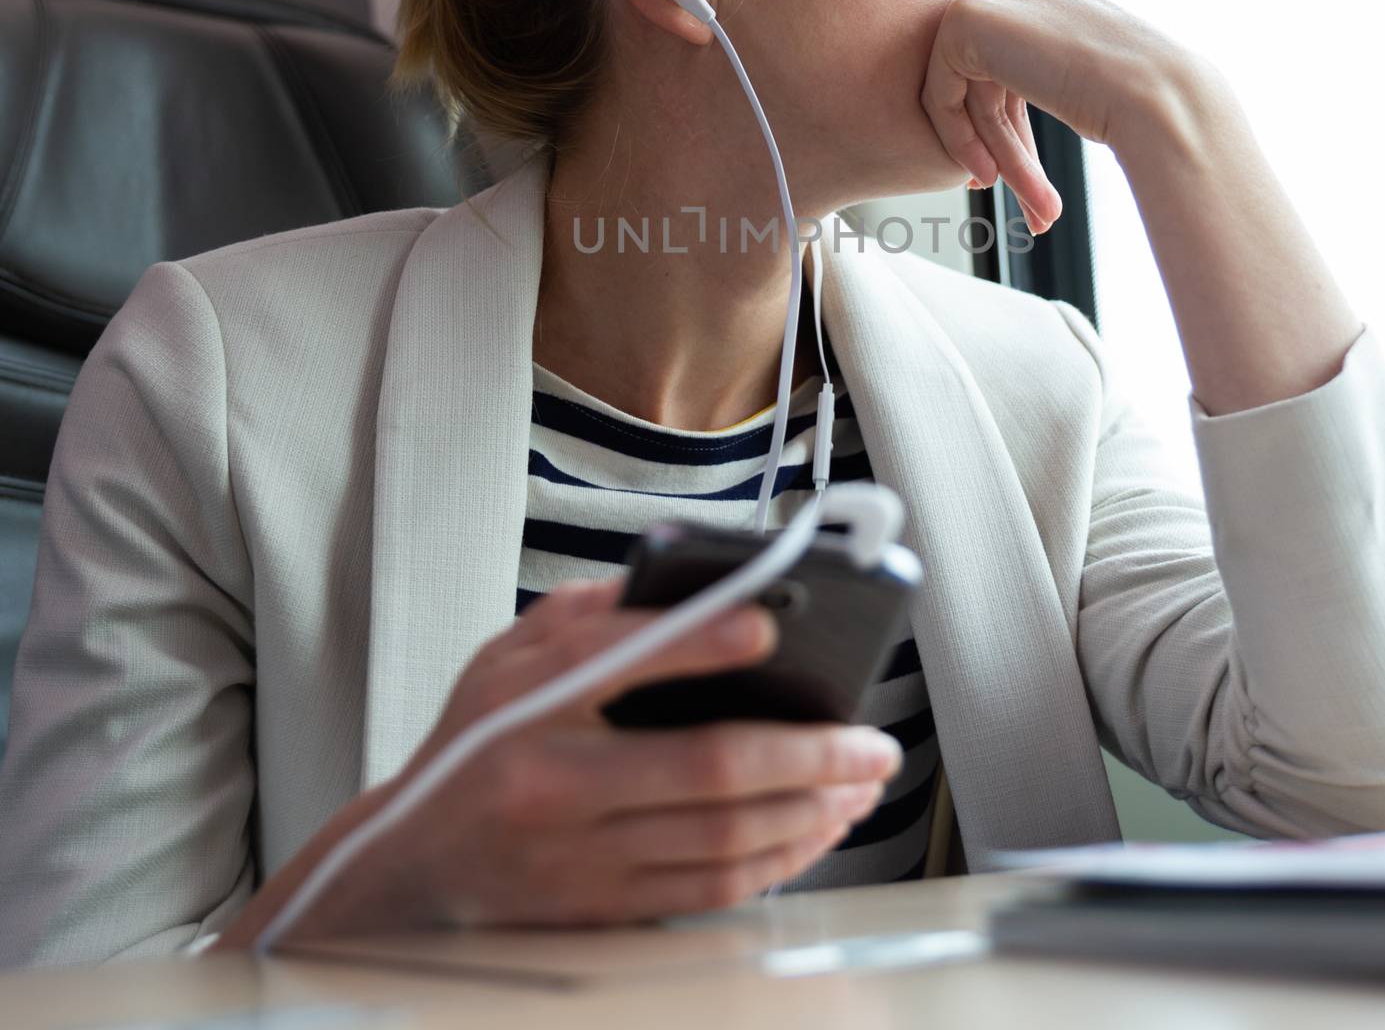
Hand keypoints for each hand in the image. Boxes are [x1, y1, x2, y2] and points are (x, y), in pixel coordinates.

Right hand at [219, 580, 901, 945]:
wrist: (406, 868)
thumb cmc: (473, 742)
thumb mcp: (509, 656)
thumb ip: (592, 616)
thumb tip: (690, 582)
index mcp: (526, 705)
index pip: (625, 660)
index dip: (705, 642)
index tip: (772, 624)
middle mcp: (551, 785)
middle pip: (706, 767)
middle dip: (808, 752)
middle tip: (871, 739)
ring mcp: (577, 858)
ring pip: (722, 836)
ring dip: (809, 809)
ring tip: (860, 782)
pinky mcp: (600, 909)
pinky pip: (709, 888)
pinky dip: (775, 859)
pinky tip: (815, 829)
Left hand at [922, 0, 1204, 232]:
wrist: (1151, 90)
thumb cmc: (1134, 90)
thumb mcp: (1075, 67)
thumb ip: (1031, 66)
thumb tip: (997, 89)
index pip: (1001, 56)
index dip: (1003, 120)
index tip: (1008, 168)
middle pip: (980, 75)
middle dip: (994, 140)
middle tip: (1007, 191)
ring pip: (963, 91)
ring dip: (990, 151)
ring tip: (1022, 205)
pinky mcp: (963, 21)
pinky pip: (941, 94)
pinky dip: (961, 139)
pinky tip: (990, 175)